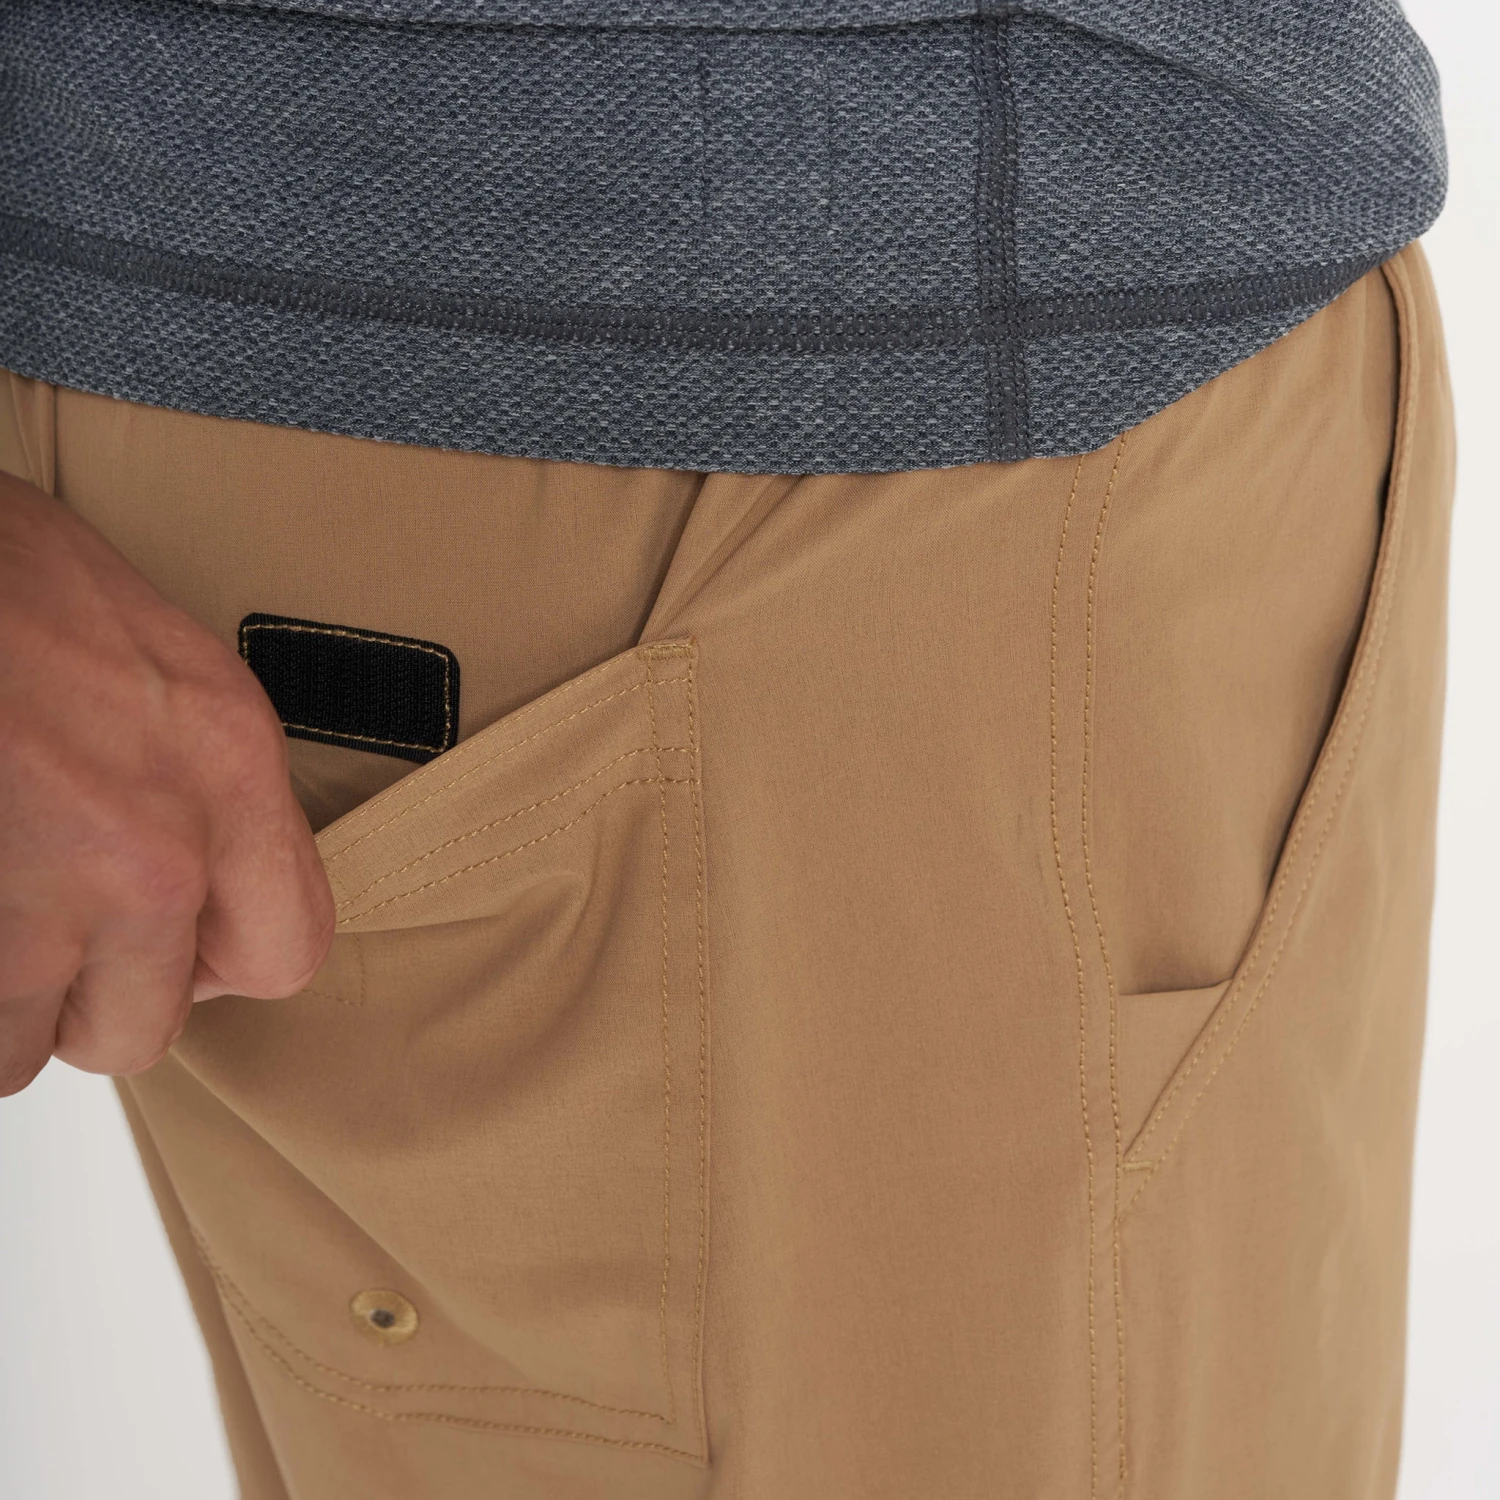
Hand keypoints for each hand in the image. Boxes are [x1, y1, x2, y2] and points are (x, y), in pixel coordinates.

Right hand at [0, 470, 333, 1094]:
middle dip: (86, 1004)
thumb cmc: (15, 578)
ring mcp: (47, 888)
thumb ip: (207, 791)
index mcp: (230, 767)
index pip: (287, 950)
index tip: (166, 948)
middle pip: (142, 1028)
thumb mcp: (171, 667)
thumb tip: (200, 891)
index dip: (215, 967)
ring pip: (22, 1044)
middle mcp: (157, 844)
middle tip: (47, 941)